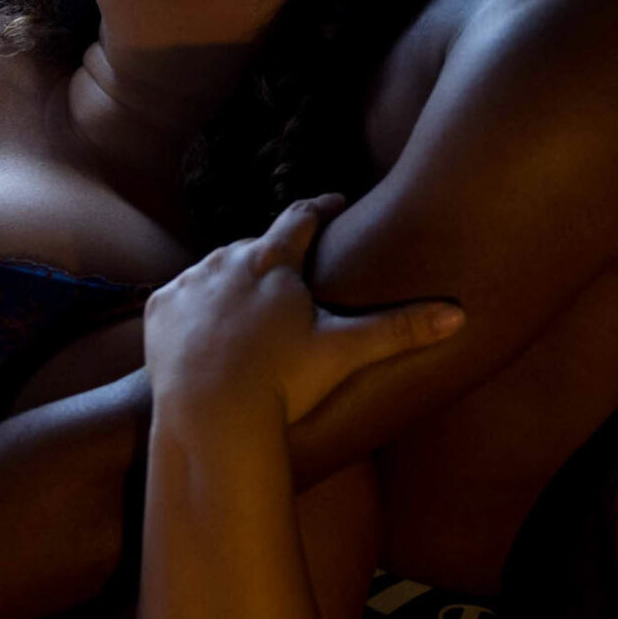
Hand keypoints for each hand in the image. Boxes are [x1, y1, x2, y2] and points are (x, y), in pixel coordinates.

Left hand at [142, 194, 462, 425]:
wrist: (210, 415)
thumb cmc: (282, 381)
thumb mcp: (344, 351)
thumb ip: (399, 329)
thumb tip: (459, 315)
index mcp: (273, 261)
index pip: (301, 219)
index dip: (320, 209)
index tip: (334, 203)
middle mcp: (226, 259)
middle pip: (254, 245)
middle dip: (273, 254)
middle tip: (288, 270)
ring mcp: (188, 283)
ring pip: (214, 269)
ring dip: (230, 280)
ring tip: (245, 303)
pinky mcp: (158, 310)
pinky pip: (179, 298)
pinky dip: (193, 306)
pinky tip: (204, 325)